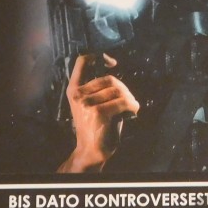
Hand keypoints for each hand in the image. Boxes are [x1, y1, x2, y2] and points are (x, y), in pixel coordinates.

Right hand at [57, 54, 139, 172]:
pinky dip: (132, 107)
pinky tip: (132, 113)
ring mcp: (88, 103)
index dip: (99, 56)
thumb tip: (114, 70)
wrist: (91, 151)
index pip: (83, 61)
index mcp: (74, 90)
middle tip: (128, 99)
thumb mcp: (90, 104)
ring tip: (130, 108)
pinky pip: (123, 102)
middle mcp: (79, 95)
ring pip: (119, 90)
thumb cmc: (94, 127)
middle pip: (110, 78)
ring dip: (129, 99)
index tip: (112, 63)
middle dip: (124, 88)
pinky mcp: (99, 112)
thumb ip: (98, 88)